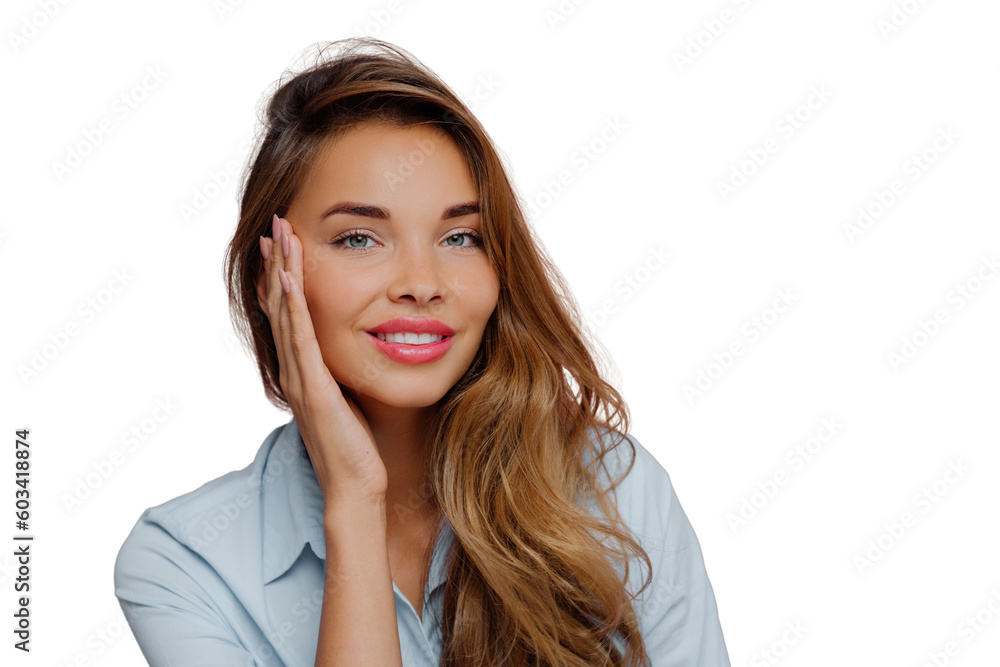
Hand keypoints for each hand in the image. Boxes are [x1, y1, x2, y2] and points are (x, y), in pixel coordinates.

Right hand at [258, 214, 387, 506]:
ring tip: (278, 236)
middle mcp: (294, 370)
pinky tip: (287, 277)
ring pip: (286, 314)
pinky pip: (300, 337)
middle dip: (276, 263)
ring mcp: (300, 378)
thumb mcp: (349, 397)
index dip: (283, 277)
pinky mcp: (313, 387)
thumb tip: (357, 349)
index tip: (284, 243)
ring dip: (280, 272)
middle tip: (273, 224)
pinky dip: (292, 304)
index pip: (289, 314)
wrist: (356, 487)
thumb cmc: (357, 447)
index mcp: (303, 371)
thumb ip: (344, 373)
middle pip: (280, 306)